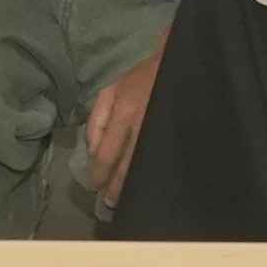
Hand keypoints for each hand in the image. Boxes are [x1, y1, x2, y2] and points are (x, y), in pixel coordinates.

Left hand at [76, 38, 165, 209]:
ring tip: (124, 200)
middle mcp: (142, 125)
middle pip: (126, 165)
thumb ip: (97, 119)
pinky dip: (150, 173)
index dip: (99, 172)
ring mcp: (160, 132)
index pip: (107, 152)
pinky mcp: (174, 135)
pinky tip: (147, 184)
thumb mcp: (110, 90)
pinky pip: (160, 159)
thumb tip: (92, 150)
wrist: (174, 64)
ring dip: (131, 185)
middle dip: (115, 186)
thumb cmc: (139, 78)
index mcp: (123, 112)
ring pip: (143, 166)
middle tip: (109, 202)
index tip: (94, 185)